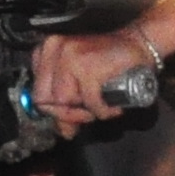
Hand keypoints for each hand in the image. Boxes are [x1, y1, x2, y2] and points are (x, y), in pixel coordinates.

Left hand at [30, 29, 156, 124]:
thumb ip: (68, 105)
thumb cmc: (109, 62)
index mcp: (46, 50)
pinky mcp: (86, 66)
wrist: (137, 43)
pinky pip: (89, 103)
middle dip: (67, 113)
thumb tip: (64, 132)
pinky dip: (103, 110)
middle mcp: (53, 48)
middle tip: (88, 113)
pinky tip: (113, 106)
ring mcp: (68, 56)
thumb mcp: (81, 82)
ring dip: (86, 112)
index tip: (74, 112)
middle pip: (44, 99)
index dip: (55, 109)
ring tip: (102, 105)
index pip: (37, 93)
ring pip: (64, 103)